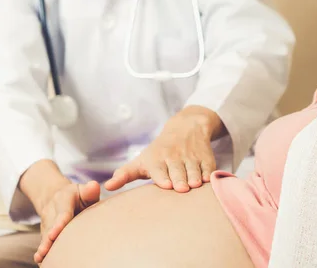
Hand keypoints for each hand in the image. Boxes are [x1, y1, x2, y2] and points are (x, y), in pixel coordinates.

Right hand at [34, 180, 99, 263]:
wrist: (56, 197)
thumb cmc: (77, 196)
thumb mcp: (82, 190)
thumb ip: (89, 190)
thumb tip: (94, 186)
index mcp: (62, 200)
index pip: (62, 213)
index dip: (59, 223)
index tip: (54, 233)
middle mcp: (51, 212)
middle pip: (51, 227)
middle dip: (48, 239)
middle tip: (45, 250)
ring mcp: (46, 223)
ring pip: (45, 237)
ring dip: (44, 248)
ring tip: (40, 258)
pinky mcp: (45, 233)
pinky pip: (43, 242)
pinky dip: (42, 252)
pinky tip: (40, 261)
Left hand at [105, 106, 222, 192]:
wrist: (185, 129)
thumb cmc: (158, 152)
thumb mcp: (141, 161)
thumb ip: (124, 175)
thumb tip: (107, 187)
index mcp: (157, 159)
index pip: (159, 170)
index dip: (163, 177)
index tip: (166, 185)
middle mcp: (174, 157)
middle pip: (178, 173)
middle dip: (180, 180)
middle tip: (181, 188)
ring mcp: (192, 157)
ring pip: (194, 172)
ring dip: (195, 179)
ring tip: (193, 185)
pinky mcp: (207, 158)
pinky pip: (209, 169)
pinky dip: (209, 176)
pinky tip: (206, 180)